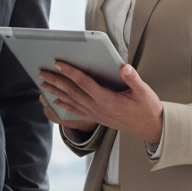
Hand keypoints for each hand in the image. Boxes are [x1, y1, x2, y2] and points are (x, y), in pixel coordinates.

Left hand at [37, 61, 163, 143]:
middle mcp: (97, 108)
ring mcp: (95, 114)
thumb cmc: (147, 108)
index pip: (83, 82)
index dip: (70, 71)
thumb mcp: (144, 92)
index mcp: (107, 99)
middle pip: (72, 92)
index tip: (58, 62)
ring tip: (43, 83)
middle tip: (41, 72)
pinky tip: (55, 100)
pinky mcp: (96, 117)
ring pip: (71, 101)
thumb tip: (124, 67)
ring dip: (55, 91)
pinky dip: (64, 104)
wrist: (150, 128)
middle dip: (55, 81)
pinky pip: (76, 111)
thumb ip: (132, 78)